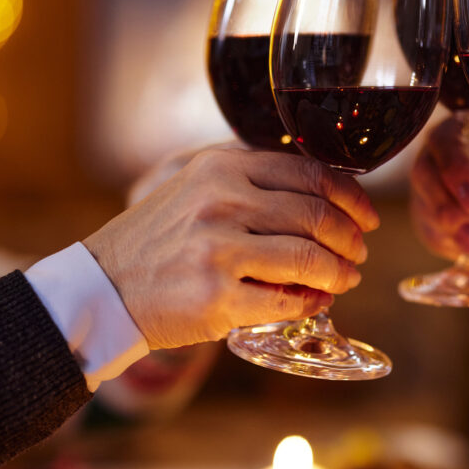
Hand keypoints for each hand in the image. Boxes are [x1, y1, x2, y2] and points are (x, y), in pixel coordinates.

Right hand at [83, 149, 379, 348]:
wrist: (103, 286)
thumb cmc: (160, 237)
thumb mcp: (197, 184)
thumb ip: (251, 177)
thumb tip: (325, 187)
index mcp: (223, 166)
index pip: (312, 173)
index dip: (351, 197)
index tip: (366, 215)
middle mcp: (222, 201)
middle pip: (317, 215)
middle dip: (350, 238)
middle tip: (358, 252)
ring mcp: (218, 250)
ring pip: (309, 258)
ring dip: (339, 272)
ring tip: (345, 278)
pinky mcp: (215, 297)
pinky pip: (286, 300)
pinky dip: (311, 302)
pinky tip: (316, 301)